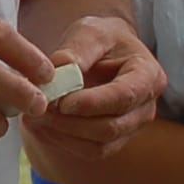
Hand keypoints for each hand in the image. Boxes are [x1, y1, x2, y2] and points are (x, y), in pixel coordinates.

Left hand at [19, 14, 165, 166]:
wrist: (102, 53)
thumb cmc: (100, 40)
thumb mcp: (90, 32)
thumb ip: (77, 50)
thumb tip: (59, 71)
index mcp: (148, 76)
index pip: (124, 97)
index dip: (92, 103)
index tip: (62, 102)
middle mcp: (145, 108)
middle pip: (110, 127)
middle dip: (71, 122)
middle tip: (40, 108)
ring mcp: (130, 128)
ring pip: (97, 146)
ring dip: (62, 135)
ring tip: (35, 116)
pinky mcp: (112, 141)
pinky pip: (87, 151)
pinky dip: (61, 142)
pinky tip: (41, 125)